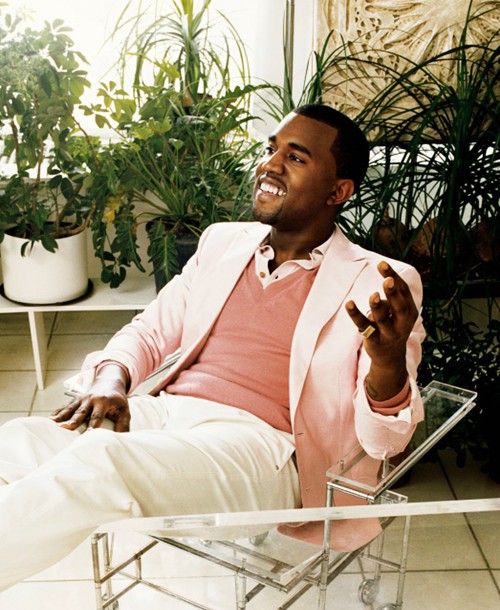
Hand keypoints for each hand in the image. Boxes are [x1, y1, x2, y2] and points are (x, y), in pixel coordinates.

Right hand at [50, 365, 130, 431]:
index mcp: (104, 402)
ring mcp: (82, 398)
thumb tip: (123, 440)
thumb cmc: (117, 401)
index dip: (92, 426)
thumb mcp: (124, 411)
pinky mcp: (76, 400)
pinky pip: (65, 406)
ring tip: (52, 423)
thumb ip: (123, 425)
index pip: (97, 416)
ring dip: (62, 415)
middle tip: (65, 428)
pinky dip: (58, 412)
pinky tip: (50, 419)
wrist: (109, 383)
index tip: (88, 436)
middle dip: (73, 420)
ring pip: (71, 408)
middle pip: (81, 412)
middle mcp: (92, 399)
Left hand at [345, 261, 417, 399]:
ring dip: (377, 306)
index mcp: (410, 311)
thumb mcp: (395, 314)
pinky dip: (356, 315)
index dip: (393, 276)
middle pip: (398, 306)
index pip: (403, 291)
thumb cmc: (392, 326)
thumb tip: (377, 298)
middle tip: (387, 280)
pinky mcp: (374, 341)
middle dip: (392, 293)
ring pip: (382, 318)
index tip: (381, 264)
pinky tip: (349, 303)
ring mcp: (389, 333)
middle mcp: (402, 323)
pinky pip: (364, 326)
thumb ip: (388, 302)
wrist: (390, 357)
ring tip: (373, 295)